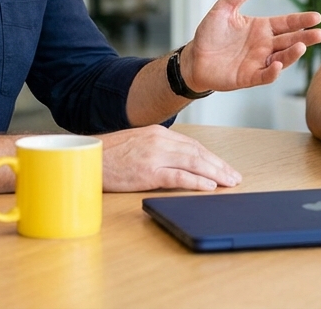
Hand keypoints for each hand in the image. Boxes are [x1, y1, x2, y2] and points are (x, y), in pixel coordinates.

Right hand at [100, 125, 241, 191]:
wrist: (87, 159)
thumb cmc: (109, 155)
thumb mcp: (137, 144)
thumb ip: (158, 149)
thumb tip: (179, 161)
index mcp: (158, 133)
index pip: (193, 145)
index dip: (211, 157)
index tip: (224, 167)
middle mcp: (159, 141)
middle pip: (198, 153)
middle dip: (219, 166)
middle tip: (234, 177)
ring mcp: (154, 156)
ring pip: (193, 163)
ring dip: (214, 174)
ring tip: (228, 183)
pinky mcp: (147, 172)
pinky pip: (178, 177)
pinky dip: (196, 182)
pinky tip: (208, 187)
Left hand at [184, 0, 320, 91]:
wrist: (195, 58)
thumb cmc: (210, 33)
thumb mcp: (224, 8)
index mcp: (262, 28)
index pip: (286, 23)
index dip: (301, 20)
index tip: (316, 17)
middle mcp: (265, 45)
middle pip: (289, 40)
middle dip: (305, 37)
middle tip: (320, 34)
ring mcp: (259, 62)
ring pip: (282, 58)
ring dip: (292, 54)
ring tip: (301, 46)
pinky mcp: (249, 77)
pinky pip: (265, 75)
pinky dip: (272, 72)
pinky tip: (277, 65)